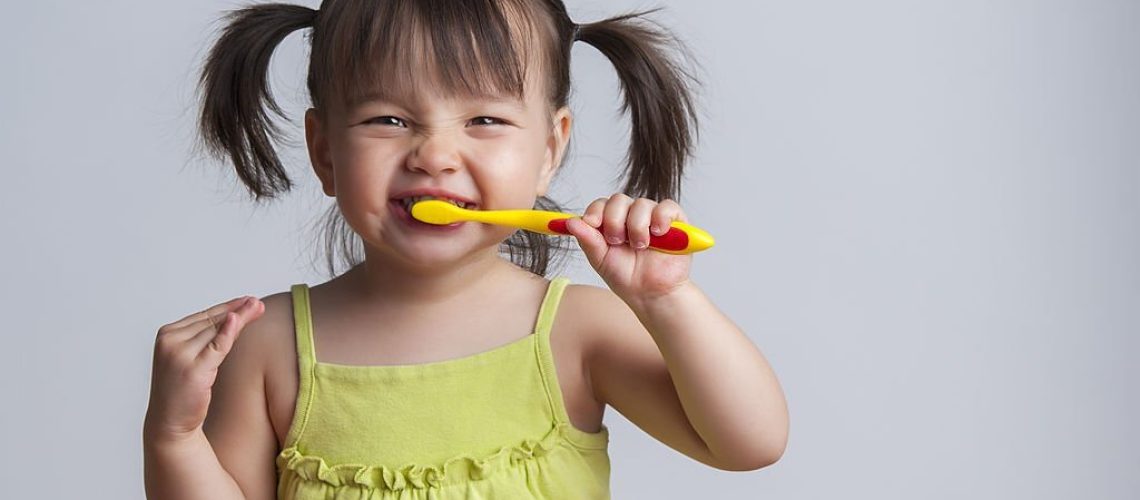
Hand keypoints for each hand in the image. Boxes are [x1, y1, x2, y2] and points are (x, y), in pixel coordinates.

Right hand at [144, 295, 263, 441]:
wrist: (169, 423)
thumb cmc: (183, 391)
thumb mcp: (194, 358)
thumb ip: (209, 338)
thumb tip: (235, 317)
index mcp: (167, 334)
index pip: (203, 316)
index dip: (228, 307)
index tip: (247, 300)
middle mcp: (170, 341)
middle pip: (211, 321)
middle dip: (237, 310)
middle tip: (258, 302)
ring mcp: (179, 355)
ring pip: (216, 331)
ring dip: (239, 318)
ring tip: (258, 308)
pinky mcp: (192, 369)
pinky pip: (216, 347)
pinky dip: (228, 333)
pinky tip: (238, 320)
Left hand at [565, 193, 692, 306]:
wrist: (651, 294)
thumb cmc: (626, 277)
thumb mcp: (600, 259)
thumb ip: (587, 240)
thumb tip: (569, 221)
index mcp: (612, 222)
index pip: (601, 204)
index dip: (595, 211)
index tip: (591, 223)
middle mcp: (631, 216)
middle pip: (619, 200)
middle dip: (614, 220)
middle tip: (617, 241)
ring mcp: (653, 217)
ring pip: (641, 204)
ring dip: (637, 226)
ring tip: (640, 246)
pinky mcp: (675, 222)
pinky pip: (667, 207)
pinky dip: (661, 217)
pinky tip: (657, 233)